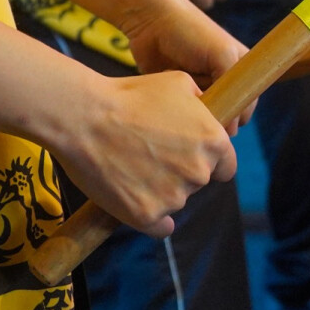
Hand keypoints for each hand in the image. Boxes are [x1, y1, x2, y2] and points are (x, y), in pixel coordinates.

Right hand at [55, 71, 237, 235]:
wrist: (84, 117)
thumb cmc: (129, 95)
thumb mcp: (178, 83)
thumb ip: (202, 102)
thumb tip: (208, 111)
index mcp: (214, 142)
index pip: (226, 167)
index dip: (208, 161)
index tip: (189, 156)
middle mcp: (199, 172)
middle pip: (198, 182)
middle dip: (181, 172)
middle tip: (152, 155)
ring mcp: (174, 197)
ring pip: (175, 201)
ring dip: (161, 190)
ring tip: (132, 165)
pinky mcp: (146, 216)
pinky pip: (159, 227)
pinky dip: (150, 216)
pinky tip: (136, 200)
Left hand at [123, 0, 256, 132]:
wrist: (152, 22)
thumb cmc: (191, 32)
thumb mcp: (222, 54)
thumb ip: (234, 88)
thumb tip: (232, 125)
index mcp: (240, 69)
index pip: (248, 103)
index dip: (238, 112)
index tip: (222, 110)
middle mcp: (223, 80)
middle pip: (226, 112)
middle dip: (215, 111)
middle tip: (201, 99)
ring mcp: (201, 87)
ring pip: (205, 114)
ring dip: (196, 107)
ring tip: (185, 88)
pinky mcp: (181, 93)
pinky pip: (185, 111)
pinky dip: (180, 105)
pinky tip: (172, 90)